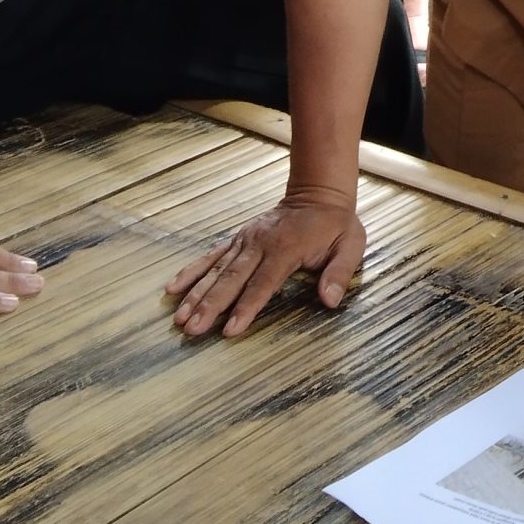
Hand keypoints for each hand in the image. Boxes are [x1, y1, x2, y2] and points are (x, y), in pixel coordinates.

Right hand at [165, 188, 363, 338]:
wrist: (318, 194)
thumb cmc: (335, 225)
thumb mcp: (350, 245)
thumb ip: (339, 273)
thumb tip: (329, 300)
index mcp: (286, 249)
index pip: (263, 283)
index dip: (246, 307)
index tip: (229, 329)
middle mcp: (259, 244)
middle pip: (231, 279)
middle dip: (210, 306)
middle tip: (191, 329)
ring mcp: (245, 241)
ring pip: (216, 270)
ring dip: (196, 294)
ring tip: (178, 318)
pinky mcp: (238, 240)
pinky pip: (211, 256)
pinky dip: (192, 272)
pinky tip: (173, 288)